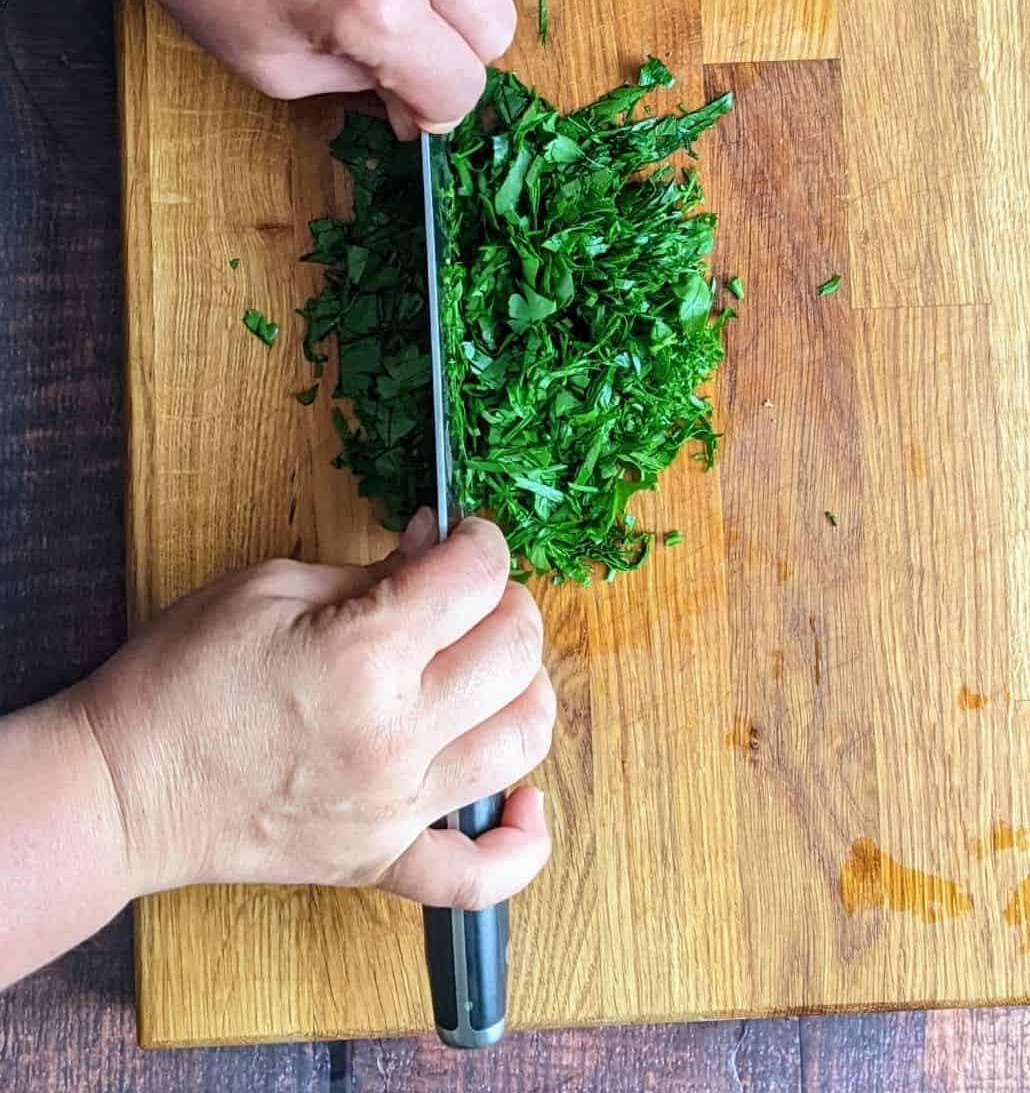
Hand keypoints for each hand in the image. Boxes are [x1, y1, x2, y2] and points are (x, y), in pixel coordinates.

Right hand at [77, 512, 554, 908]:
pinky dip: (520, 843)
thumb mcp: (269, 587)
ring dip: (524, 690)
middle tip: (473, 594)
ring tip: (490, 669)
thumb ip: (370, 570)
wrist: (121, 788)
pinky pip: (478, 875)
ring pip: (521, 742)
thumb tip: (437, 547)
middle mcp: (394, 734)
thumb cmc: (179, 677)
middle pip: (515, 653)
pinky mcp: (380, 861)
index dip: (481, 541)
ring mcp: (394, 807)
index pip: (477, 578)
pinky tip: (524, 801)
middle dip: (509, 602)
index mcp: (364, 654)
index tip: (467, 537)